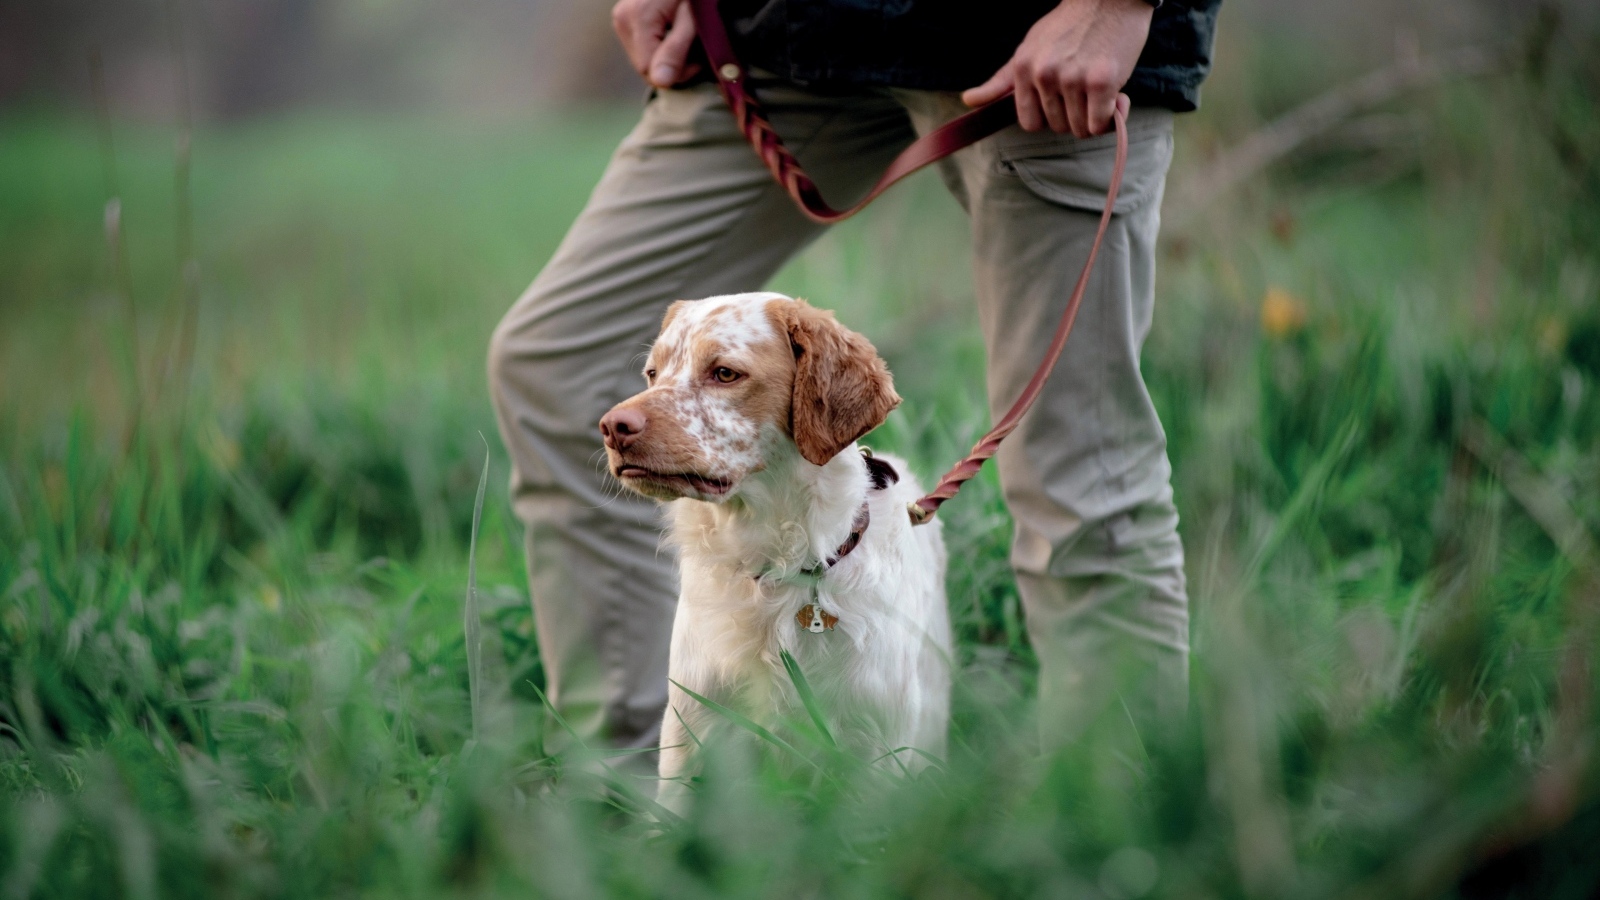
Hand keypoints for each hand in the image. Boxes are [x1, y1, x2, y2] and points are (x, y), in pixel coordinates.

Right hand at [612, 0, 700, 87]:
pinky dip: (660, 47)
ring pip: (643, 60)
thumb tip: (661, 82)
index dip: (677, 71)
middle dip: (672, 64)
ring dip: (667, 57)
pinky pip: (642, 48)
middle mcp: (623, 19)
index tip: (697, 57)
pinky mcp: (625, 20)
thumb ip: (676, 49)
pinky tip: (673, 33)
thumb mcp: (692, 18)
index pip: (650, 70)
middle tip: (693, 45)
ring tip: (684, 36)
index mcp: (638, 18)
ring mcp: (621, 20)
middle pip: (645, 67)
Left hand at [961, 0, 1152, 136]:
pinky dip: (1112, 117)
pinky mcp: (1102, 81)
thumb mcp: (1028, 48)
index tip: (1061, 100)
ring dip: (1094, 117)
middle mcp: (1044, 75)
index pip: (1030, 123)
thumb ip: (1002, 80)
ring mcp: (1072, 78)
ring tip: (1098, 88)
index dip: (1049, 117)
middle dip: (1074, 115)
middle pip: (1058, 127)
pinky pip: (1101, 124)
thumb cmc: (1069, 26)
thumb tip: (967, 100)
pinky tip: (1116, 95)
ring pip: (1081, 130)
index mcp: (1023, 68)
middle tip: (1085, 88)